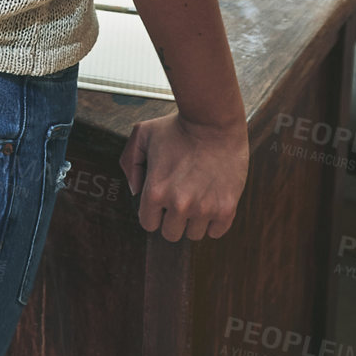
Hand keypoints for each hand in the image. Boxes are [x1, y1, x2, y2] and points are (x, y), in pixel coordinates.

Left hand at [120, 111, 247, 241]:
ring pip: (194, 234)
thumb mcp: (143, 134)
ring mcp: (204, 208)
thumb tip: (135, 190)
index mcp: (155, 191)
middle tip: (180, 197)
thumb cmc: (177, 126)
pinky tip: (211, 201)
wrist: (213, 121)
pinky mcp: (226, 208)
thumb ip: (130, 162)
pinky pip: (216, 232)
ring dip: (194, 219)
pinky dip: (214, 221)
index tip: (161, 200)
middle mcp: (179, 204)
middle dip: (172, 218)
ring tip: (197, 195)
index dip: (153, 212)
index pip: (148, 224)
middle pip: (171, 233)